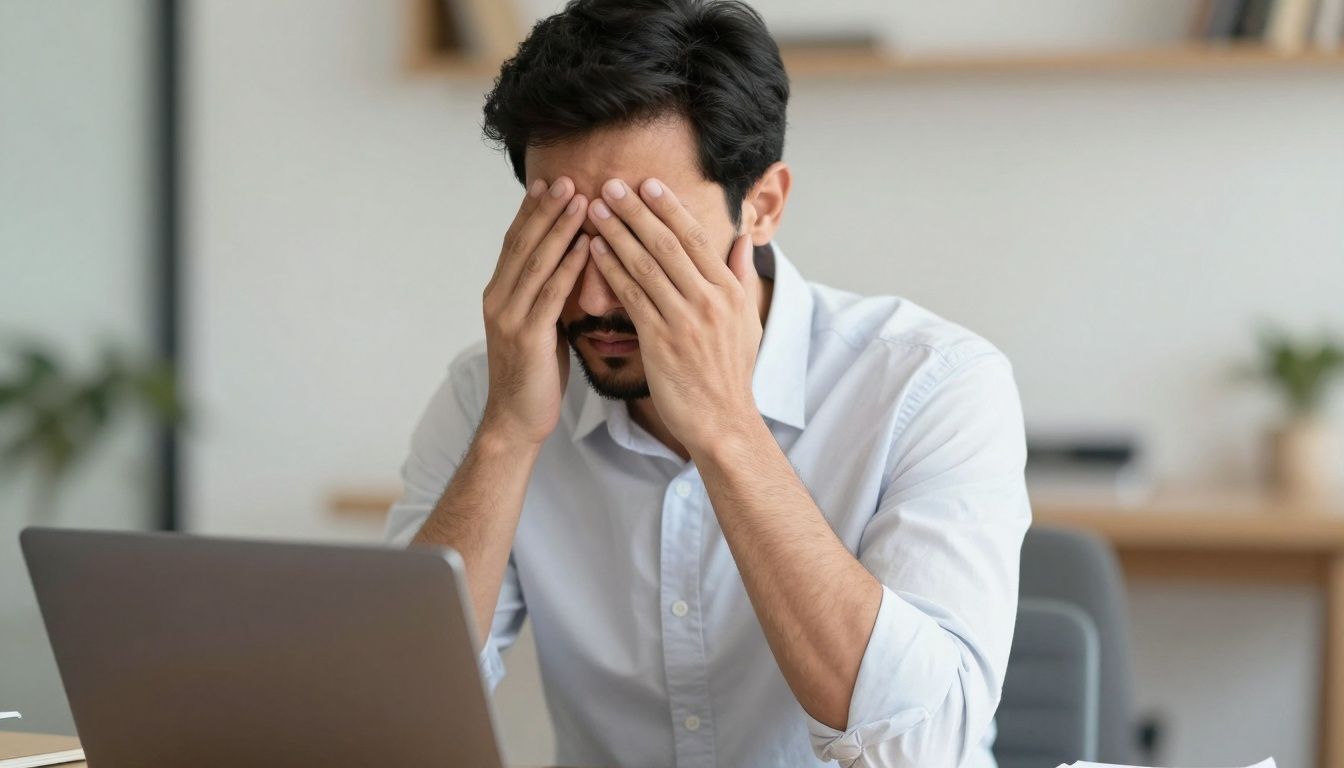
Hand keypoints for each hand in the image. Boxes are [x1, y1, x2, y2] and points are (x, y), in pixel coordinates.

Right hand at [480, 177, 589, 446]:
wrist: (516, 419)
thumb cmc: (534, 375)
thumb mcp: (539, 326)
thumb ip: (546, 294)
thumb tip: (570, 265)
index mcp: (498, 294)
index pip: (516, 242)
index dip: (532, 211)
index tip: (551, 183)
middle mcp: (498, 299)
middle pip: (523, 243)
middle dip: (546, 209)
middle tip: (568, 178)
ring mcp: (510, 317)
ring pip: (537, 262)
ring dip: (560, 228)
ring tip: (581, 199)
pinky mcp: (528, 336)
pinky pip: (551, 293)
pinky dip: (570, 266)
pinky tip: (588, 245)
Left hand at [586, 177, 763, 453]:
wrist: (721, 421)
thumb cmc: (730, 373)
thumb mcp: (748, 321)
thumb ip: (742, 277)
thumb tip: (742, 239)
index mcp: (729, 291)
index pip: (696, 238)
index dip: (669, 208)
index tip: (647, 184)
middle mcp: (709, 300)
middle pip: (668, 244)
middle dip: (637, 211)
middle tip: (611, 185)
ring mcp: (685, 320)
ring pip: (646, 266)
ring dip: (618, 234)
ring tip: (595, 209)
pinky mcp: (661, 341)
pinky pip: (631, 297)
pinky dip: (611, 270)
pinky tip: (594, 251)